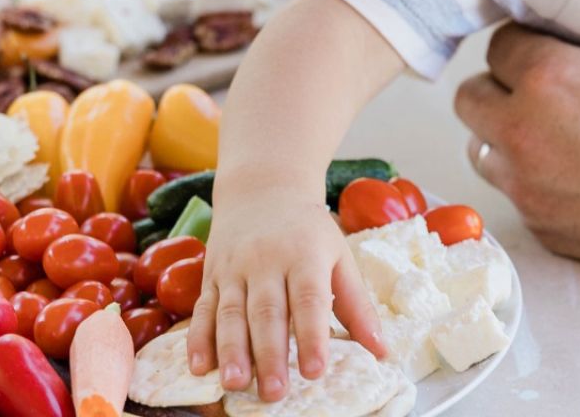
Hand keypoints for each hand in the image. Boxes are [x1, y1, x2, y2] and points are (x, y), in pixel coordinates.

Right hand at [186, 192, 384, 401]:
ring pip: (230, 312)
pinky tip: (199, 366)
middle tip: (274, 393)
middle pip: (266, 311)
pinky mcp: (211, 274)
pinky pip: (203, 307)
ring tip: (234, 384)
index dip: (311, 336)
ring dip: (231, 351)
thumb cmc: (308, 230)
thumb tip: (381, 351)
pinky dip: (198, 339)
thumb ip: (357, 306)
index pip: (308, 300)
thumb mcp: (339, 256)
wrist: (263, 187)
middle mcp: (266, 261)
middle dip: (269, 354)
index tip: (315, 371)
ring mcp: (234, 267)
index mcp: (304, 256)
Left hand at [453, 24, 579, 301]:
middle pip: (469, 97)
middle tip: (536, 91)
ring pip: (480, 149)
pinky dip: (533, 182)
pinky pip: (514, 194)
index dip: (526, 46)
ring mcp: (527, 188)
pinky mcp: (541, 228)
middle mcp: (524, 133)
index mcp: (550, 79)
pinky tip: (577, 179)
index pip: (499, 44)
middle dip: (499, 89)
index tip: (546, 51)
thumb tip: (556, 42)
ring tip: (549, 136)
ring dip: (504, 138)